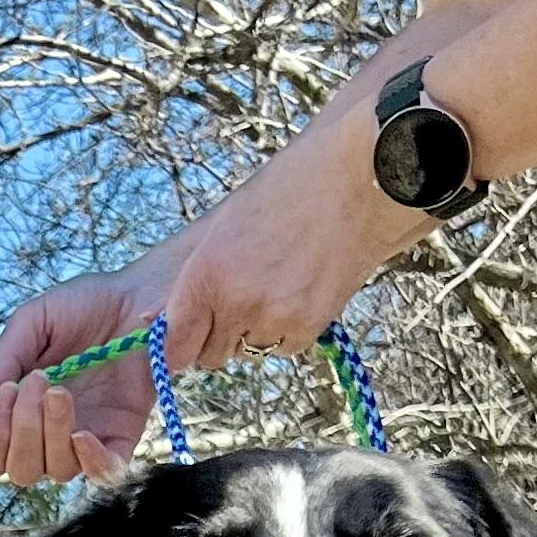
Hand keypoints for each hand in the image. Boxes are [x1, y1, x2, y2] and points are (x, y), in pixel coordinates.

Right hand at [0, 245, 191, 484]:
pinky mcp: (122, 437)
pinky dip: (91, 462)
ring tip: (61, 391)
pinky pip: (105, 473)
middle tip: (38, 382)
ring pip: (57, 470)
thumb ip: (3, 359)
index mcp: (21, 410)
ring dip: (51, 435)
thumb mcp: (34, 321)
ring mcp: (86, 437)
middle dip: (22, 431)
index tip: (4, 393)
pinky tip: (82, 434)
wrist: (139, 294)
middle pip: (21, 470)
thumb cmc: (83, 306)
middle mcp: (50, 433)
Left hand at [161, 111, 417, 377]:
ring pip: (250, 351)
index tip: (182, 348)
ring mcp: (274, 319)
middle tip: (238, 305)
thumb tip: (175, 315)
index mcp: (207, 273)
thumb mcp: (228, 224)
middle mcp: (236, 303)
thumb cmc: (293, 188)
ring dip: (255, 332)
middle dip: (218, 337)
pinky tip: (301, 293)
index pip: (175, 343)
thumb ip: (203, 274)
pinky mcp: (310, 328)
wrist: (361, 181)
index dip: (178, 347)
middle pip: (212, 355)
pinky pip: (286, 347)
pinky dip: (289, 330)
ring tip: (277, 287)